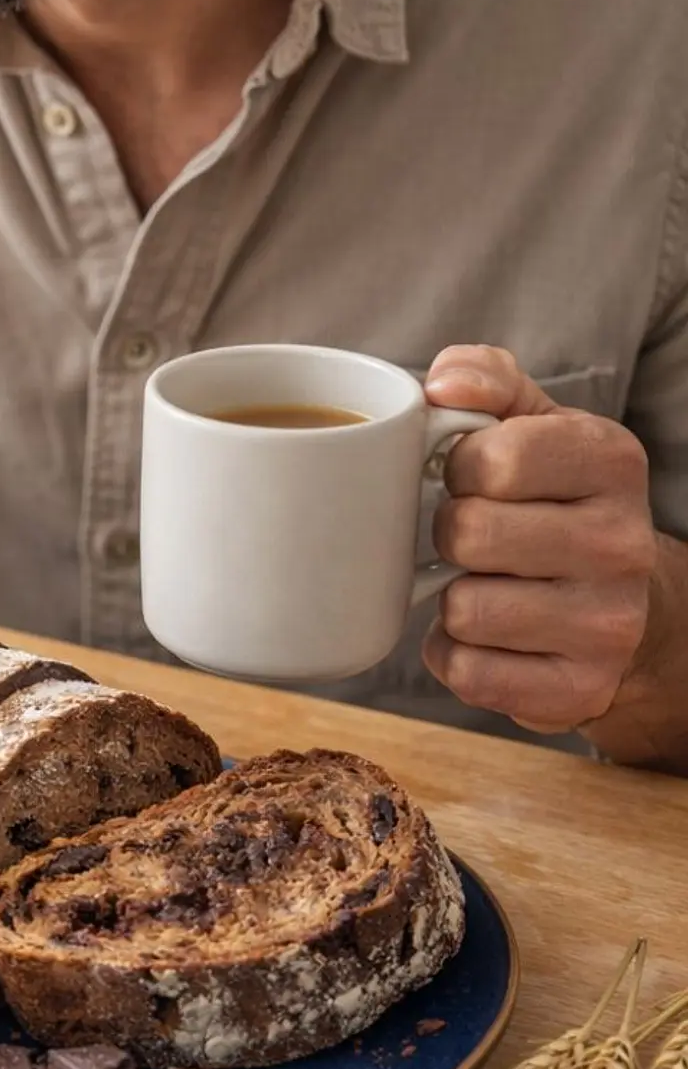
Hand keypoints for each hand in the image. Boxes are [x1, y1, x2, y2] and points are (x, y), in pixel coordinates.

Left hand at [420, 346, 654, 732]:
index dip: (460, 467)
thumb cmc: (556, 499)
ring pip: (465, 609)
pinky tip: (487, 636)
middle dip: (450, 533)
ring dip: (452, 598)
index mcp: (611, 460)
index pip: (495, 457)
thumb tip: (440, 385)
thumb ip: (485, 379)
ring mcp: (609, 625)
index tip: (472, 476)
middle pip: (470, 534)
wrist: (627, 604)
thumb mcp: (533, 422)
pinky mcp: (580, 690)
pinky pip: (469, 672)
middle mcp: (623, 543)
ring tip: (484, 584)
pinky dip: (457, 654)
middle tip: (471, 535)